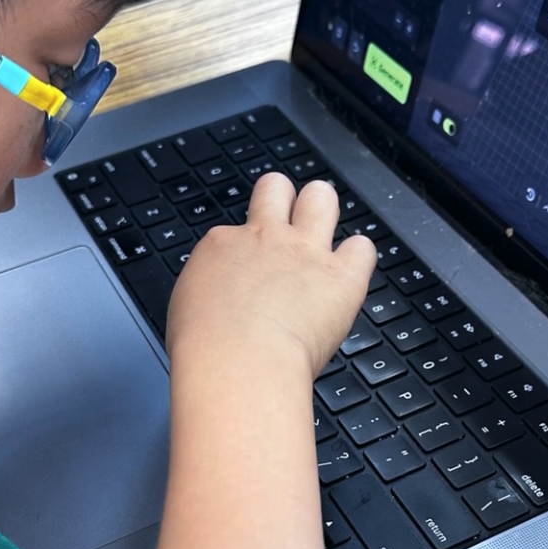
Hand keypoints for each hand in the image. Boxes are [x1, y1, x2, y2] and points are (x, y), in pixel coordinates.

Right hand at [165, 172, 376, 378]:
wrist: (237, 360)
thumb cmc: (206, 348)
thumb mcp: (185, 310)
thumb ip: (209, 294)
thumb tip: (217, 302)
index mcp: (224, 246)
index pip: (238, 231)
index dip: (245, 249)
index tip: (248, 271)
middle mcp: (266, 238)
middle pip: (276, 188)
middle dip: (283, 198)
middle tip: (287, 223)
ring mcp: (306, 252)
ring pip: (322, 199)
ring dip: (323, 211)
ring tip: (321, 234)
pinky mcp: (342, 276)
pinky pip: (362, 249)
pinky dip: (358, 259)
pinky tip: (348, 274)